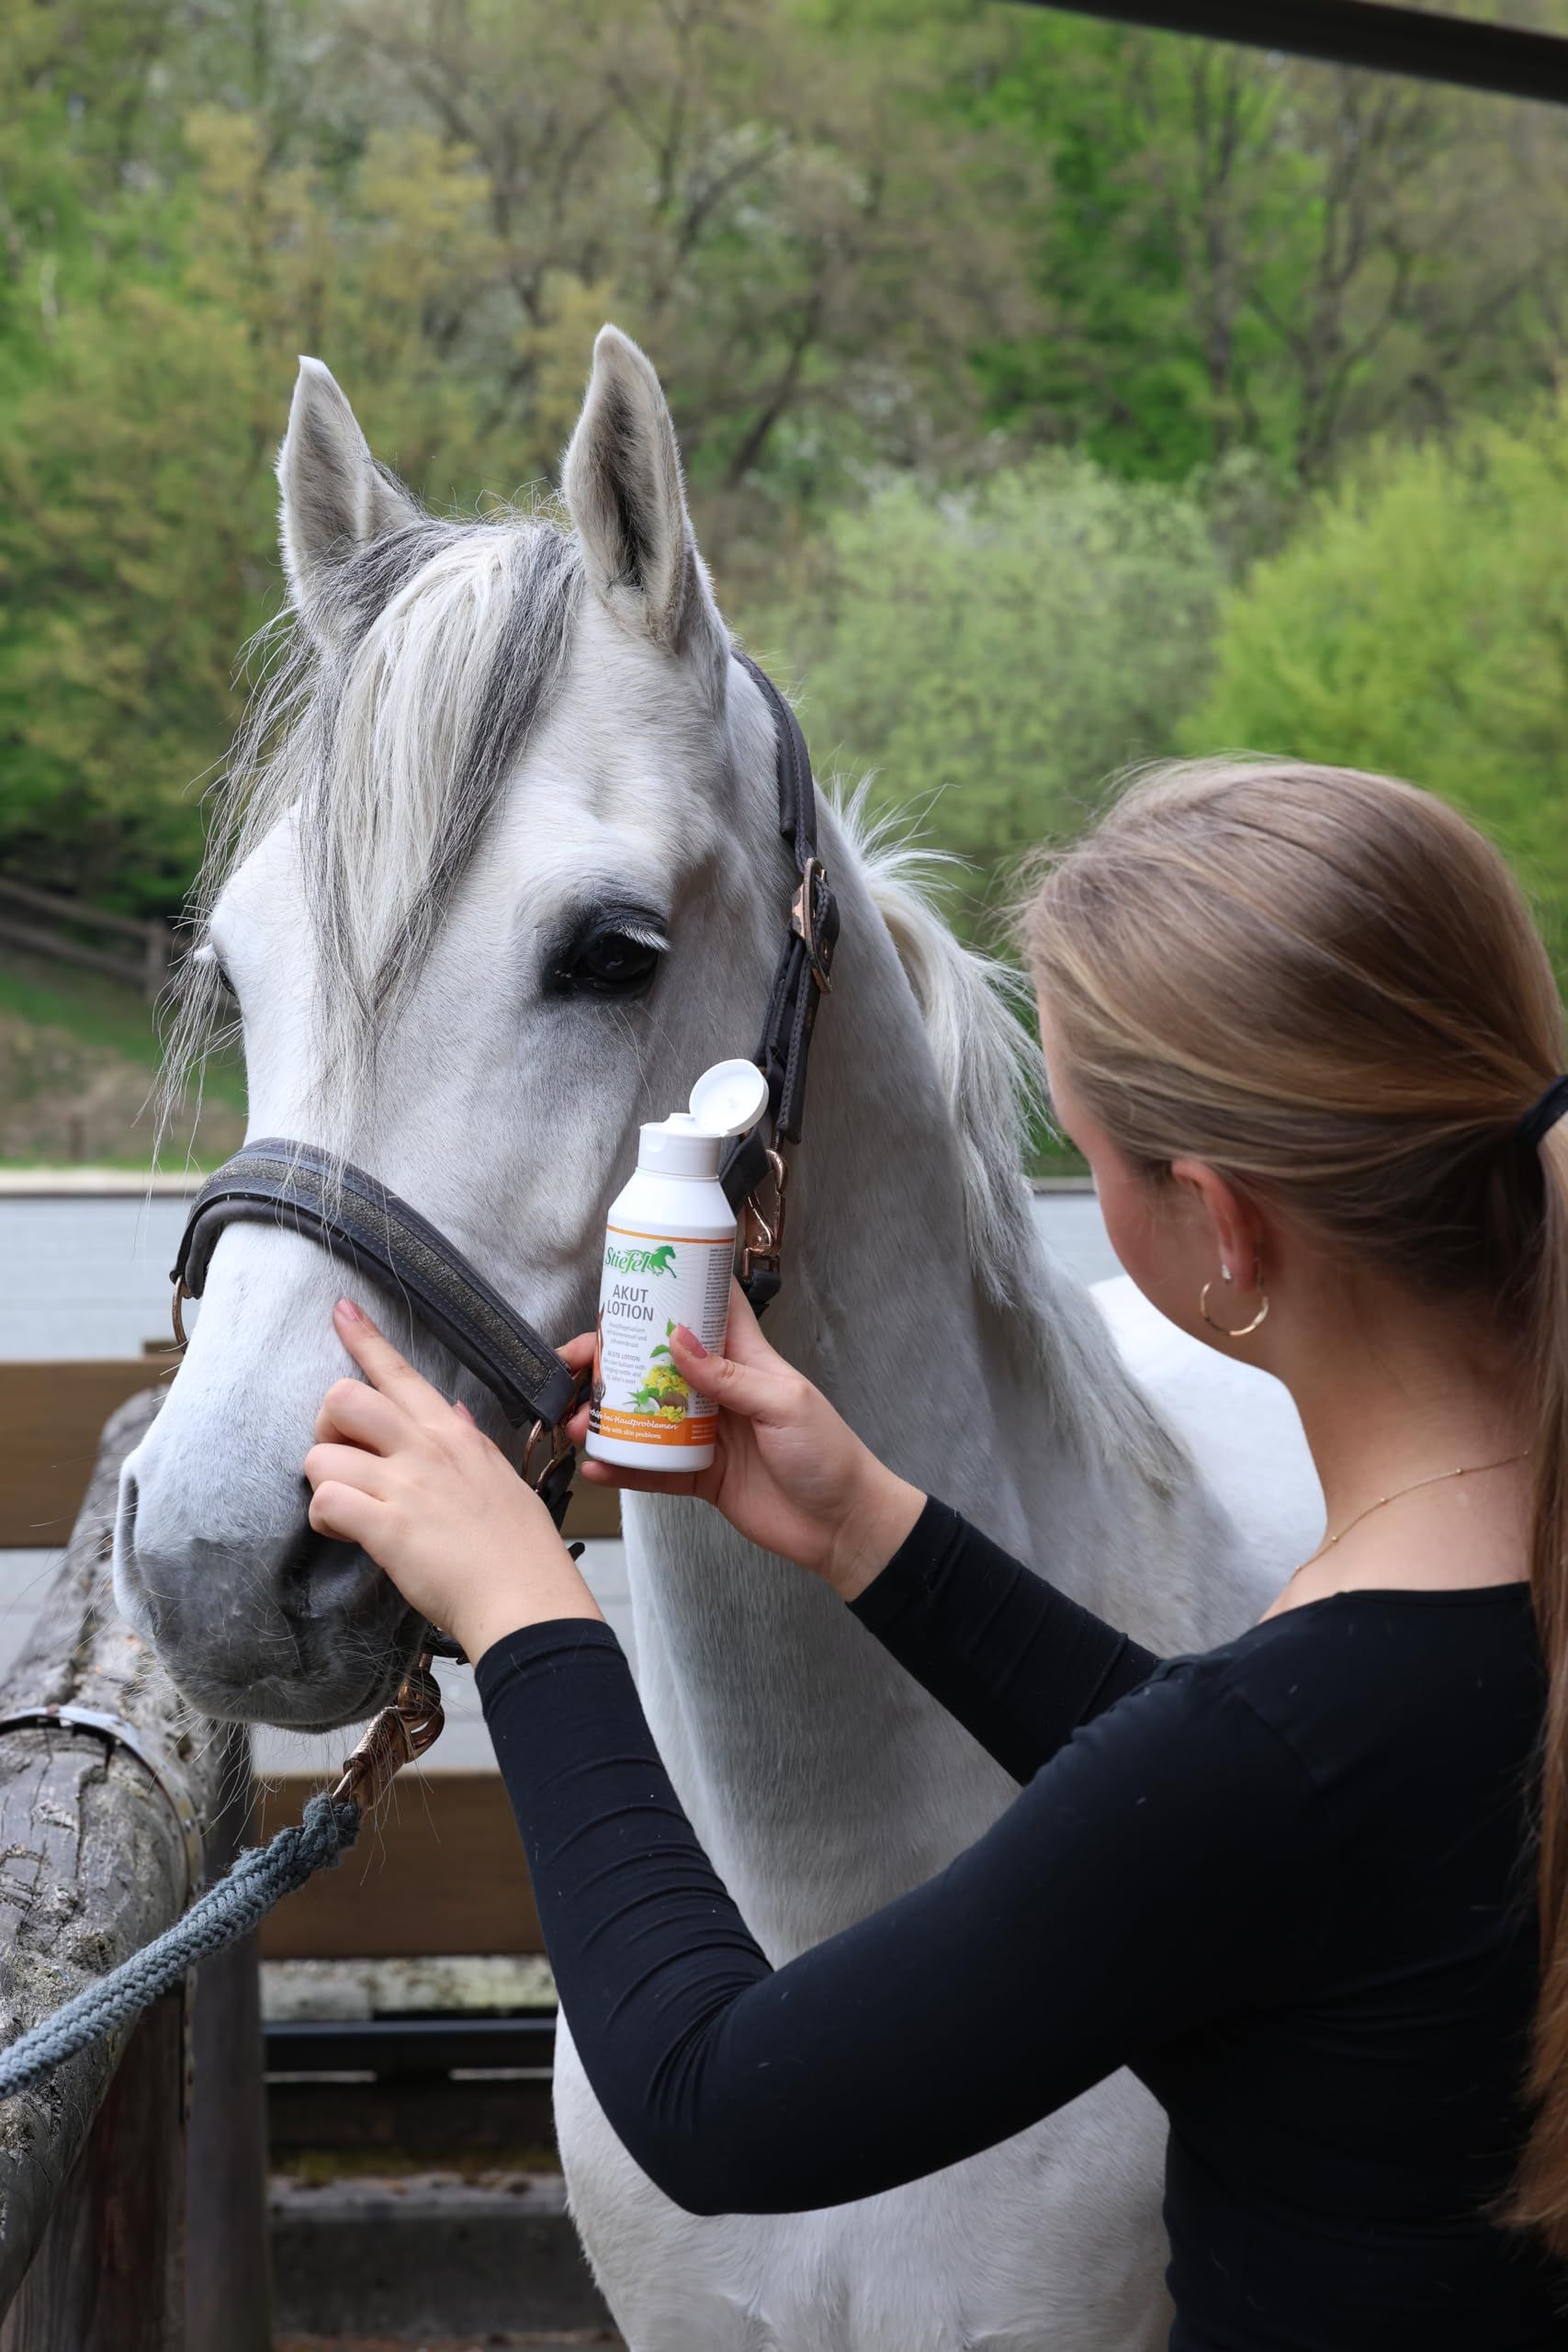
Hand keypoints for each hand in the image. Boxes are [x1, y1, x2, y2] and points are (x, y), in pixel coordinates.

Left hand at [304, 1298, 602, 1664]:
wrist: (528, 1598)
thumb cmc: (520, 1546)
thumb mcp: (500, 1477)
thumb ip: (468, 1442)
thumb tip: (454, 1412)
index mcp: (452, 1434)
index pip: (399, 1372)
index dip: (364, 1338)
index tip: (341, 1311)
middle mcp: (425, 1449)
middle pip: (342, 1398)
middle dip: (325, 1428)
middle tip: (345, 1461)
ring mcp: (406, 1486)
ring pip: (320, 1455)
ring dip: (322, 1484)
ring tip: (348, 1510)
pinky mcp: (388, 1529)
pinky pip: (326, 1503)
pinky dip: (324, 1520)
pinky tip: (346, 1534)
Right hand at [566, 1281, 923, 1601]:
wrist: (842, 1525)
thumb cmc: (829, 1454)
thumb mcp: (784, 1402)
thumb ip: (730, 1376)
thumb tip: (679, 1339)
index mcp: (745, 1361)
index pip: (707, 1311)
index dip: (671, 1292)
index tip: (629, 1282)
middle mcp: (719, 1393)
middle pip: (656, 1365)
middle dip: (612, 1361)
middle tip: (575, 1365)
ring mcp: (706, 1435)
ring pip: (645, 1416)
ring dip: (607, 1416)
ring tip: (575, 1421)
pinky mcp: (700, 1476)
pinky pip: (652, 1468)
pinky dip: (622, 1467)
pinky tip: (597, 1465)